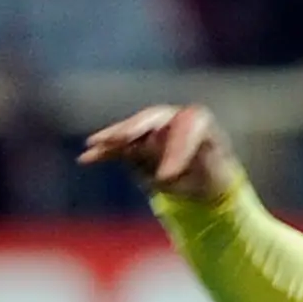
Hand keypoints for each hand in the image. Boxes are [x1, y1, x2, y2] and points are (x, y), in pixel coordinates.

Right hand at [77, 104, 239, 201]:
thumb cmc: (213, 175)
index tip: (167, 177)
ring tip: (96, 142)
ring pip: (130, 130)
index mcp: (197, 122)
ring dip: (113, 136)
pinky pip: (117, 146)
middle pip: (151, 119)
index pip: (187, 124)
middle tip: (125, 137)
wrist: (204, 182)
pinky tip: (87, 158)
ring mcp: (151, 129)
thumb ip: (196, 167)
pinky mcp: (135, 143)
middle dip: (135, 127)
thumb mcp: (215, 174)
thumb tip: (164, 174)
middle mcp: (171, 120)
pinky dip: (103, 152)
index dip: (176, 148)